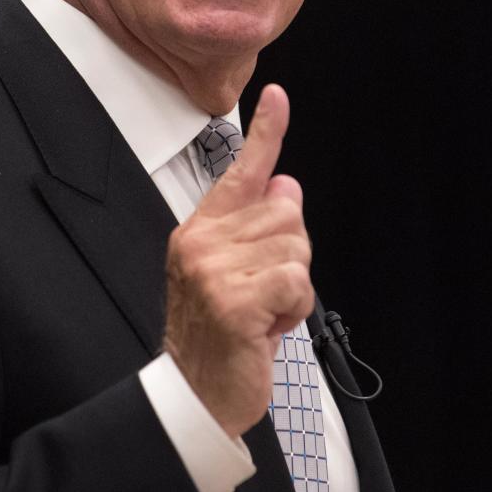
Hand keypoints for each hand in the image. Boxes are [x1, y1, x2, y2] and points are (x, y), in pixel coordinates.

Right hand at [163, 84, 313, 438]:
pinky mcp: (233, 301)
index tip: (277, 97)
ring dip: (294, 287)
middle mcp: (201, 243)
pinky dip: (294, 310)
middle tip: (265, 293)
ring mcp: (213, 271)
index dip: (265, 132)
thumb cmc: (219, 337)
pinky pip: (296, 283)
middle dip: (292, 256)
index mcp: (199, 232)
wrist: (195, 394)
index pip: (239, 172)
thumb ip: (257, 230)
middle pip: (287, 215)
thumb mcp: (235, 274)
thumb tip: (287, 184)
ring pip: (296, 248)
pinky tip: (267, 328)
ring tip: (263, 313)